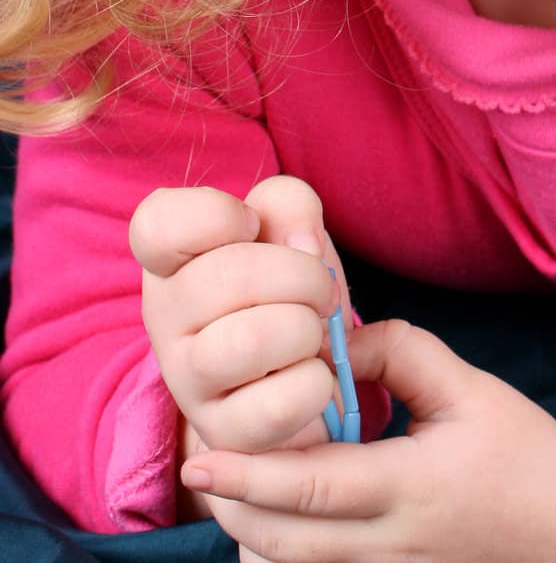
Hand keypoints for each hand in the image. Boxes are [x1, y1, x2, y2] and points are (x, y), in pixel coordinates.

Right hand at [129, 175, 352, 459]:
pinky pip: (278, 405)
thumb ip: (289, 204)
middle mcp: (163, 318)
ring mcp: (186, 381)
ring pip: (252, 341)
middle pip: (232, 276)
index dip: (218, 214)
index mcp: (169, 259)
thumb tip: (303, 248)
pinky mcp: (222, 433)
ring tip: (309, 333)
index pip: (155, 225)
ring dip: (307, 329)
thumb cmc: (284, 283)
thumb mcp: (285, 225)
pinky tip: (310, 375)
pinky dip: (316, 382)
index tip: (250, 224)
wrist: (293, 365)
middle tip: (316, 289)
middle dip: (302, 274)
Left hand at [176, 319, 555, 562]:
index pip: (311, 488)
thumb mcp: (472, 388)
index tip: (201, 457)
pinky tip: (275, 525)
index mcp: (412, 487)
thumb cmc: (526, 454)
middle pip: (285, 543)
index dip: (248, 475)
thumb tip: (338, 339)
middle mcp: (394, 545)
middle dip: (232, 508)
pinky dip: (288, 557)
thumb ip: (402, 353)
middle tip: (200, 467)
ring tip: (229, 493)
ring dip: (254, 537)